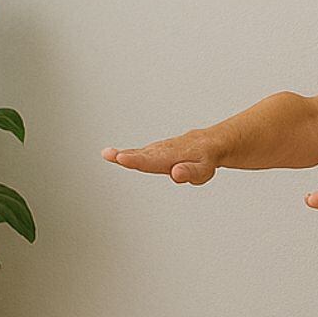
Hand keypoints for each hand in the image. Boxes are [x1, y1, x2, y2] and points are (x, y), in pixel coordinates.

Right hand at [102, 131, 221, 184]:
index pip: (153, 161)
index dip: (137, 160)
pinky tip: (119, 155)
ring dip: (124, 154)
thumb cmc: (206, 159)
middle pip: (143, 155)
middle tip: (108, 154)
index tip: (122, 158)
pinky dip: (130, 153)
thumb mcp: (204, 170)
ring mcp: (159, 150)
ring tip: (109, 154)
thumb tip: (176, 173)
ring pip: (140, 152)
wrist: (210, 143)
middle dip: (125, 156)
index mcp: (174, 157)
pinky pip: (141, 152)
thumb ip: (190, 172)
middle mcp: (164, 151)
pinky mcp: (157, 151)